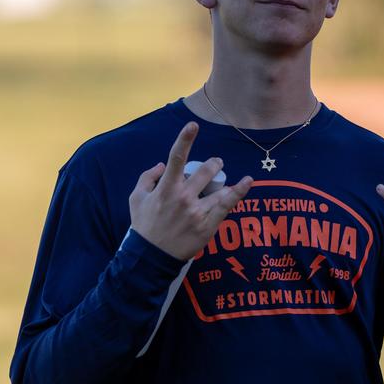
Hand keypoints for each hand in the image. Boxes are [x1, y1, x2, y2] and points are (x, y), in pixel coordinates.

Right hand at [129, 122, 253, 260]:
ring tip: (223, 178)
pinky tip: (247, 181)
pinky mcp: (207, 225)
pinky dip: (238, 192)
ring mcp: (197, 212)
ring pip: (218, 188)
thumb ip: (147, 177)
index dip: (185, 139)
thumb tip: (161, 164)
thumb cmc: (144, 226)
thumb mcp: (136, 198)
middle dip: (213, 164)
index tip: (193, 125)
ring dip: (222, 179)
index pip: (177, 158)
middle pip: (204, 171)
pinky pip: (227, 205)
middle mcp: (183, 197)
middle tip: (215, 164)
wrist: (151, 257)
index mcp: (166, 188)